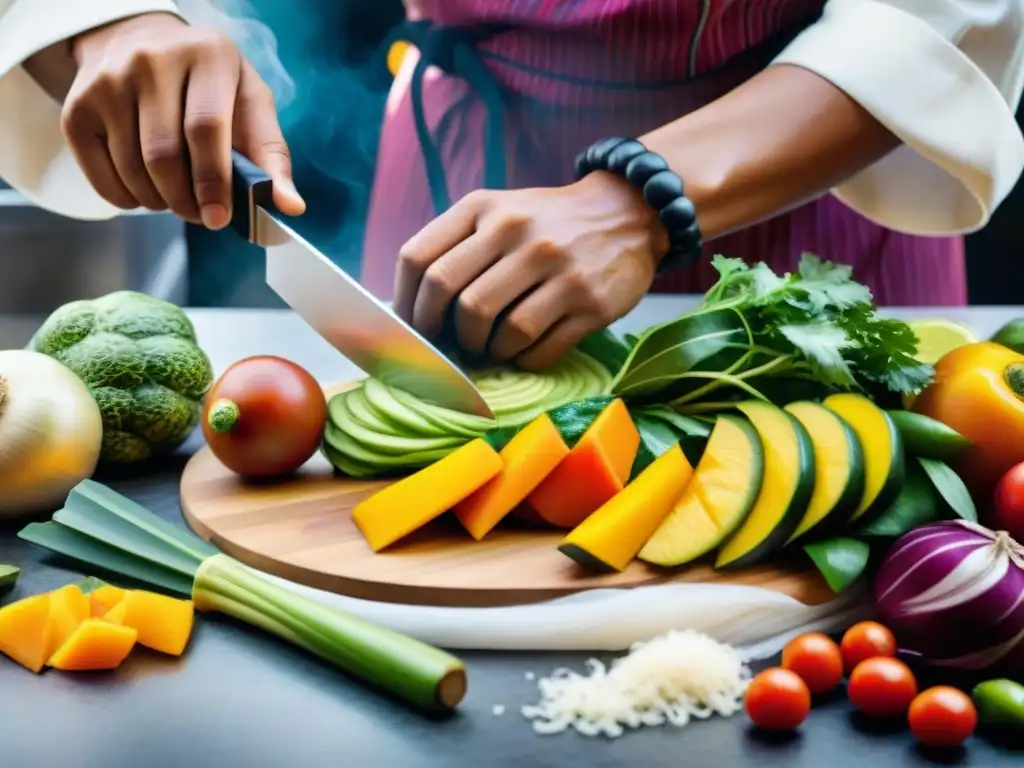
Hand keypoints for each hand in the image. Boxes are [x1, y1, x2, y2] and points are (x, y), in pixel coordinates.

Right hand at [62, 12, 304, 227]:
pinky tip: (148, 190)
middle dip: (187, 201)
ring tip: (178, 198)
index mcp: (206, 56)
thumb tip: (289, 207)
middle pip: (164, 156)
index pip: (205, 129)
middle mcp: (150, 62)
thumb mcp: (249, 104)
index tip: (220, 218)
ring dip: (161, 202)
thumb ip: (271, 156)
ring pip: (133, 170)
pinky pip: (103, 177)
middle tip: (202, 215)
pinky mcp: (77, 109)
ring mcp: (107, 83)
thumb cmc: (209, 84)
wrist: (141, 44)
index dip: (214, 182)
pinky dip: (129, 200)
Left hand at [394, 172, 667, 370]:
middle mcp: (518, 232)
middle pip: (454, 299)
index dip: (405, 303)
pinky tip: (523, 350)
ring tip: (491, 346)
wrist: (627, 213)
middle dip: (444, 334)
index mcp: (483, 208)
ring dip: (486, 350)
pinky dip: (521, 360)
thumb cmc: (546, 223)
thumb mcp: (498, 212)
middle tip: (451, 343)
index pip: (418, 259)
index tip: (411, 326)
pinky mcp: (589, 303)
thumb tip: (412, 311)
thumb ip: (455, 247)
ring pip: (497, 330)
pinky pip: (537, 349)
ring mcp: (557, 268)